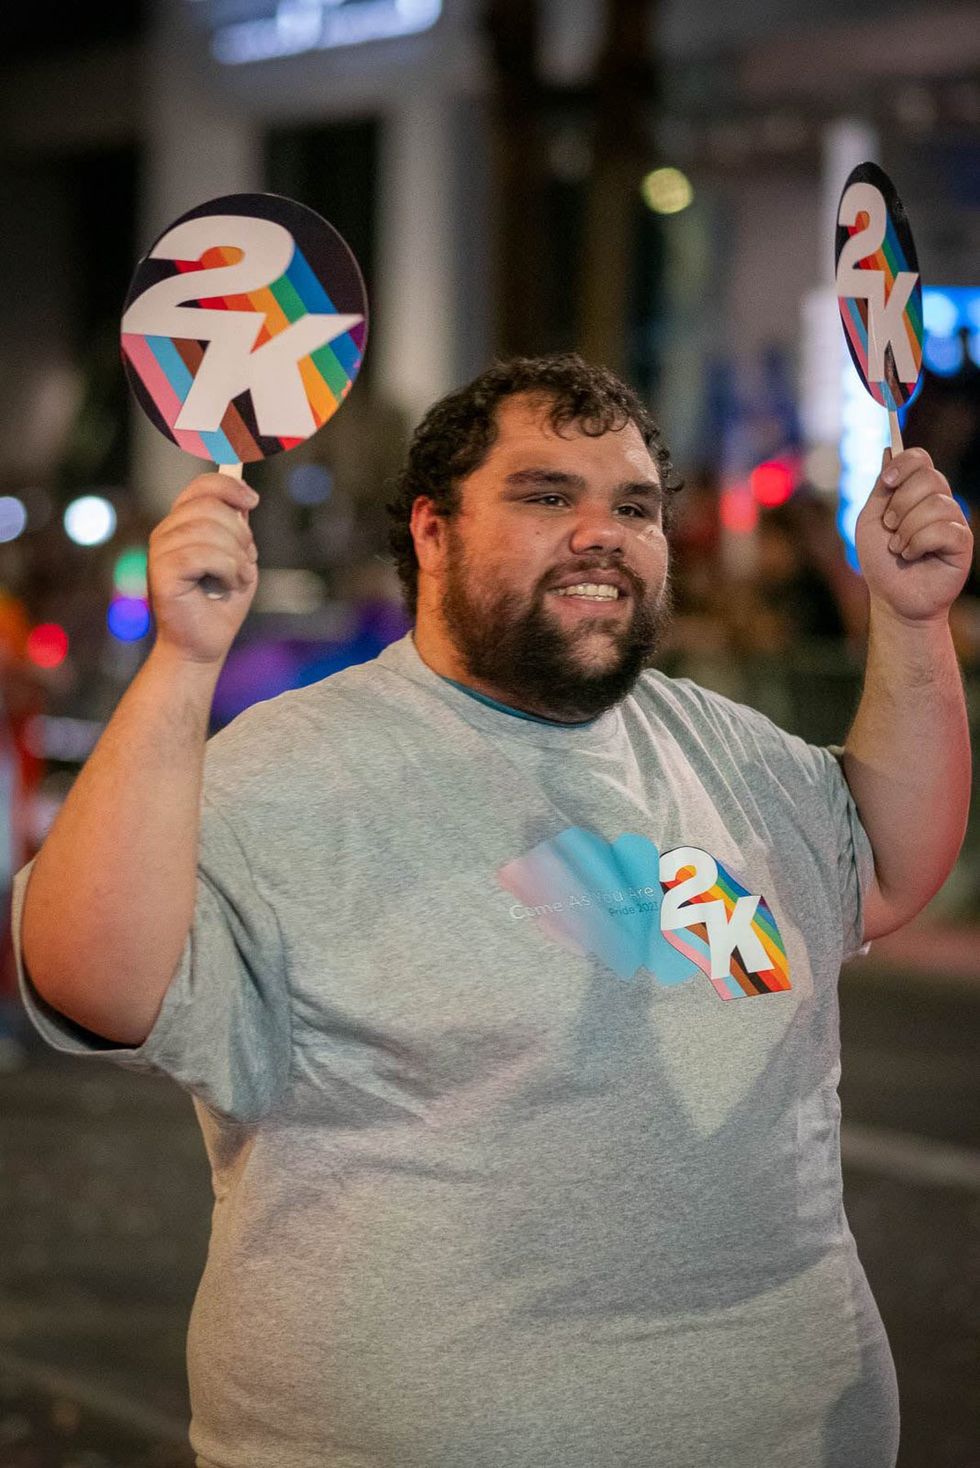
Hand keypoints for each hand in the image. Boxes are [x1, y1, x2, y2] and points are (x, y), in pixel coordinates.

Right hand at [148, 473, 259, 666]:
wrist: (205, 644)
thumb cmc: (221, 604)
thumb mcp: (238, 558)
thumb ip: (237, 529)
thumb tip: (244, 498)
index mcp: (182, 525)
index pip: (201, 487)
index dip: (228, 486)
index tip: (253, 501)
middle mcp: (166, 533)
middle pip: (209, 506)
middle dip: (240, 533)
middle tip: (246, 561)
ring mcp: (160, 551)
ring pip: (207, 530)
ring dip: (237, 556)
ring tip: (239, 577)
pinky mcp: (162, 573)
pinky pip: (203, 554)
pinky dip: (227, 569)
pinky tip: (229, 584)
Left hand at [855, 447, 972, 623]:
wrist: (892, 598)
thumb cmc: (881, 562)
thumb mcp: (870, 521)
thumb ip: (881, 488)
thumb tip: (889, 450)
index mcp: (916, 493)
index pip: (921, 459)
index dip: (905, 463)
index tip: (888, 481)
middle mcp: (938, 501)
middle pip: (929, 477)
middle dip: (901, 504)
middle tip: (889, 527)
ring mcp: (953, 520)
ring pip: (935, 505)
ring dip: (906, 530)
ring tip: (899, 549)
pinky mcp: (962, 542)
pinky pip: (943, 529)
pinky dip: (918, 544)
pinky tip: (912, 556)